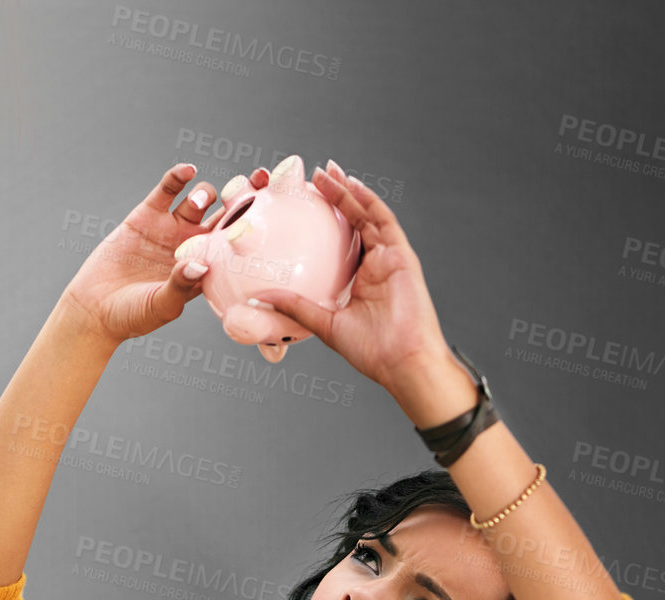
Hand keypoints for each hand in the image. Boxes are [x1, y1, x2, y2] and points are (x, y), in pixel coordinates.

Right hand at [62, 162, 268, 346]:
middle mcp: (192, 246)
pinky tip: (187, 170)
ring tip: (202, 200)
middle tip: (256, 183)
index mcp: (206, 270)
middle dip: (242, 198)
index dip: (254, 229)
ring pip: (199, 201)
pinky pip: (167, 190)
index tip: (272, 211)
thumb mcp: (162, 306)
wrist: (95, 308)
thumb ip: (181, 285)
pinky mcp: (147, 215)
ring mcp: (171, 228)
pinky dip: (178, 178)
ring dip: (206, 195)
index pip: (236, 246)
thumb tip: (201, 264)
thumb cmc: (133, 317)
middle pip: (224, 217)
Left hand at [246, 162, 458, 402]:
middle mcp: (375, 266)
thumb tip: (262, 297)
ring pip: (366, 215)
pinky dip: (368, 201)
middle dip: (334, 196)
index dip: (323, 221)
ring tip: (327, 172)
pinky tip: (351, 185)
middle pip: (353, 222)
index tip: (303, 206)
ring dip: (347, 191)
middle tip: (313, 177)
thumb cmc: (372, 352)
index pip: (339, 243)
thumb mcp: (325, 324)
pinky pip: (383, 221)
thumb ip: (296, 307)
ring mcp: (389, 258)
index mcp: (359, 281)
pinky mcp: (401, 255)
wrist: (402, 362)